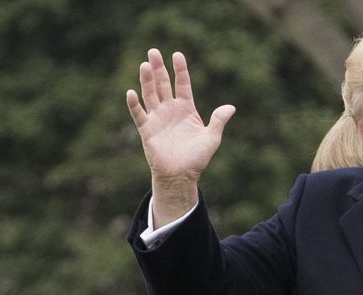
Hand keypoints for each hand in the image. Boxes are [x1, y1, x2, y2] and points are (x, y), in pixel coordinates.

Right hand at [125, 49, 235, 224]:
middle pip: (163, 84)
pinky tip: (131, 92)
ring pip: (150, 94)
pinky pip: (139, 114)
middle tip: (153, 51)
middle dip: (159, 68)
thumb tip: (231, 107)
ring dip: (147, 80)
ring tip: (145, 65)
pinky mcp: (146, 130)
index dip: (180, 70)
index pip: (183, 85)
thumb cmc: (197, 158)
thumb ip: (219, 121)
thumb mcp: (212, 138)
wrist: (181, 175)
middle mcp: (170, 110)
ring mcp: (157, 118)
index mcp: (187, 109)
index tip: (178, 55)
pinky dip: (134, 104)